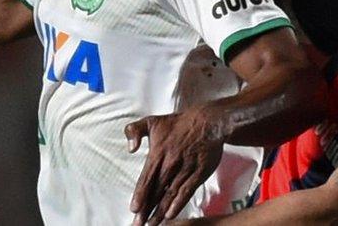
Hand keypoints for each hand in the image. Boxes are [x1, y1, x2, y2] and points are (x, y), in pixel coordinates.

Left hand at [125, 108, 223, 225]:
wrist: (207, 122)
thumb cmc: (177, 124)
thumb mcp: (151, 121)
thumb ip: (134, 131)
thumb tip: (130, 148)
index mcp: (158, 153)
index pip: (146, 178)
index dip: (140, 194)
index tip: (134, 209)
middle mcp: (170, 163)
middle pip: (156, 190)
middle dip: (146, 209)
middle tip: (138, 224)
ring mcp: (185, 169)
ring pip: (170, 194)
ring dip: (160, 211)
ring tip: (151, 224)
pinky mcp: (199, 173)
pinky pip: (187, 191)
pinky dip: (179, 203)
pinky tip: (170, 215)